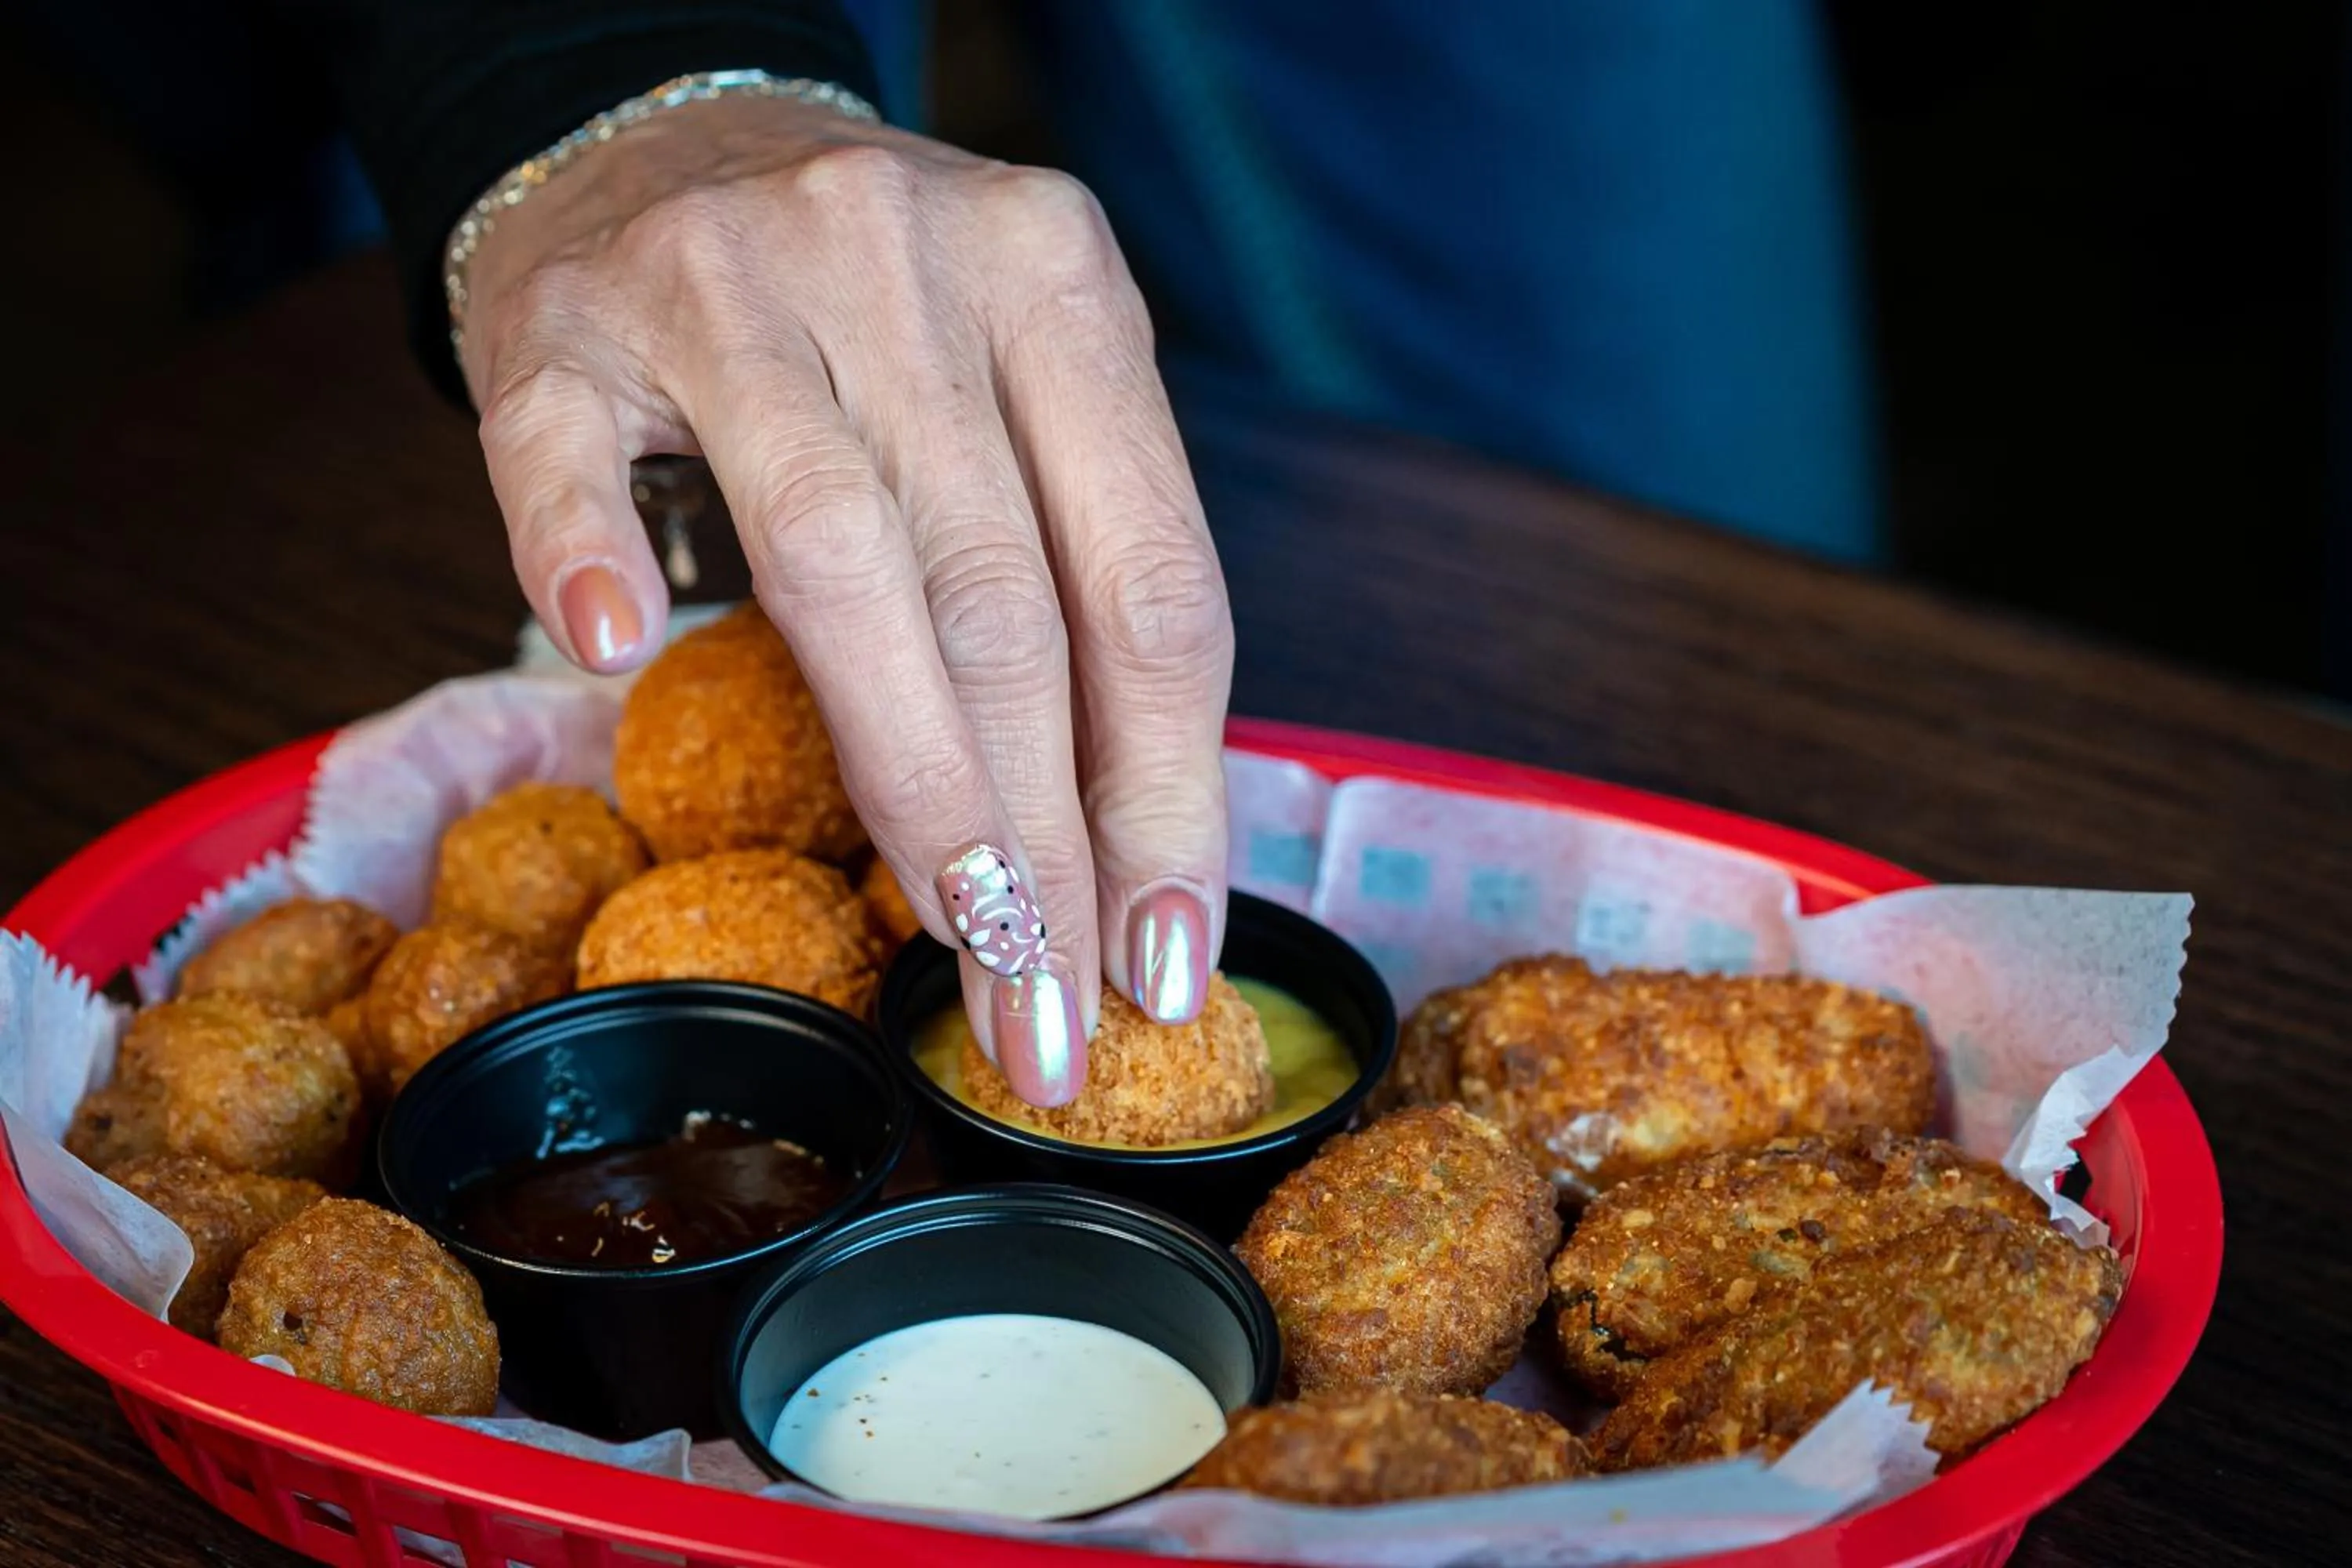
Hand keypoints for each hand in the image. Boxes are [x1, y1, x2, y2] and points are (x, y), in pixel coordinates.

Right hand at [458, 96, 1233, 1105]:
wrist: (674, 134)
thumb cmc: (879, 317)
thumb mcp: (1026, 391)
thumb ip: (1082, 573)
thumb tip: (1139, 861)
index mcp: (1059, 283)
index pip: (1149, 583)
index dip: (1168, 795)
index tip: (1167, 961)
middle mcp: (909, 263)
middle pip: (1005, 601)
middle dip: (1045, 849)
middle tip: (1052, 1020)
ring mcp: (726, 281)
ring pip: (836, 562)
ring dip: (907, 785)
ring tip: (955, 946)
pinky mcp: (563, 320)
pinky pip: (567, 462)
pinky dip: (595, 563)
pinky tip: (623, 669)